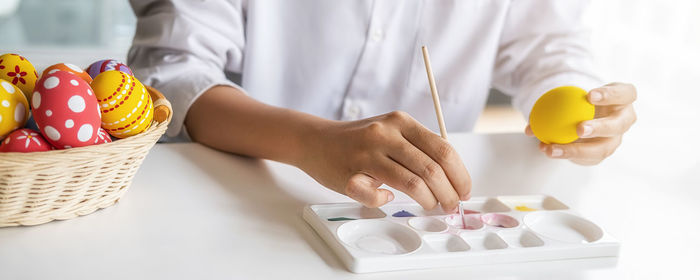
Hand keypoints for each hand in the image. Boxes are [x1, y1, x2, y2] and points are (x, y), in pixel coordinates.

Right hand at [299, 111, 470, 211]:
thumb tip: (452, 176)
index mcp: (401, 122)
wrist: (315, 140)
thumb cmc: (358, 141)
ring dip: (428, 200)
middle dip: (448, 193)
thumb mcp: (390, 132)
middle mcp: (385, 134)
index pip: (443, 150)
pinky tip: (385, 197)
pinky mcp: (351, 174)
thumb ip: (417, 148)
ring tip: (429, 205)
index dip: (460, 175)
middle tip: (451, 205)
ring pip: (413, 184)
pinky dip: (386, 201)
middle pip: (432, 169)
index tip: (464, 190)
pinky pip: (378, 197)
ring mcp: (367, 154)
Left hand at [526, 83, 636, 164]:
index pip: (626, 93)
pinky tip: (549, 151)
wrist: (583, 114)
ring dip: (577, 150)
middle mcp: (624, 119)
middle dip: (600, 127)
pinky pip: (587, 157)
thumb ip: (553, 103)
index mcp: (623, 99)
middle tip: (579, 128)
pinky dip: (567, 154)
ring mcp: (616, 138)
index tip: (589, 95)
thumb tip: (530, 127)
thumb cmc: (579, 100)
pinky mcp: (603, 152)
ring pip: (603, 148)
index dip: (611, 94)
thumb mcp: (571, 95)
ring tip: (553, 149)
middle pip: (619, 125)